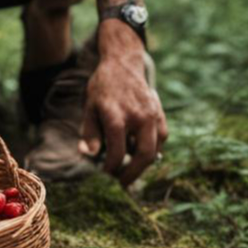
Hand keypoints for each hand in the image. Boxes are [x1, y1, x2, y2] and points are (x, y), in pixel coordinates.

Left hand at [78, 20, 167, 185]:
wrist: (123, 63)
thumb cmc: (102, 87)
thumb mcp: (89, 107)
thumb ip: (90, 132)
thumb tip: (86, 155)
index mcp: (116, 115)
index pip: (117, 152)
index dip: (112, 168)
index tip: (106, 175)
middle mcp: (137, 116)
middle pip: (143, 155)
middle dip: (133, 174)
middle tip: (122, 183)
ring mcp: (152, 115)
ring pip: (155, 150)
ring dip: (143, 165)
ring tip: (130, 171)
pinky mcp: (160, 114)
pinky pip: (161, 139)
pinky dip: (153, 150)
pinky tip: (140, 153)